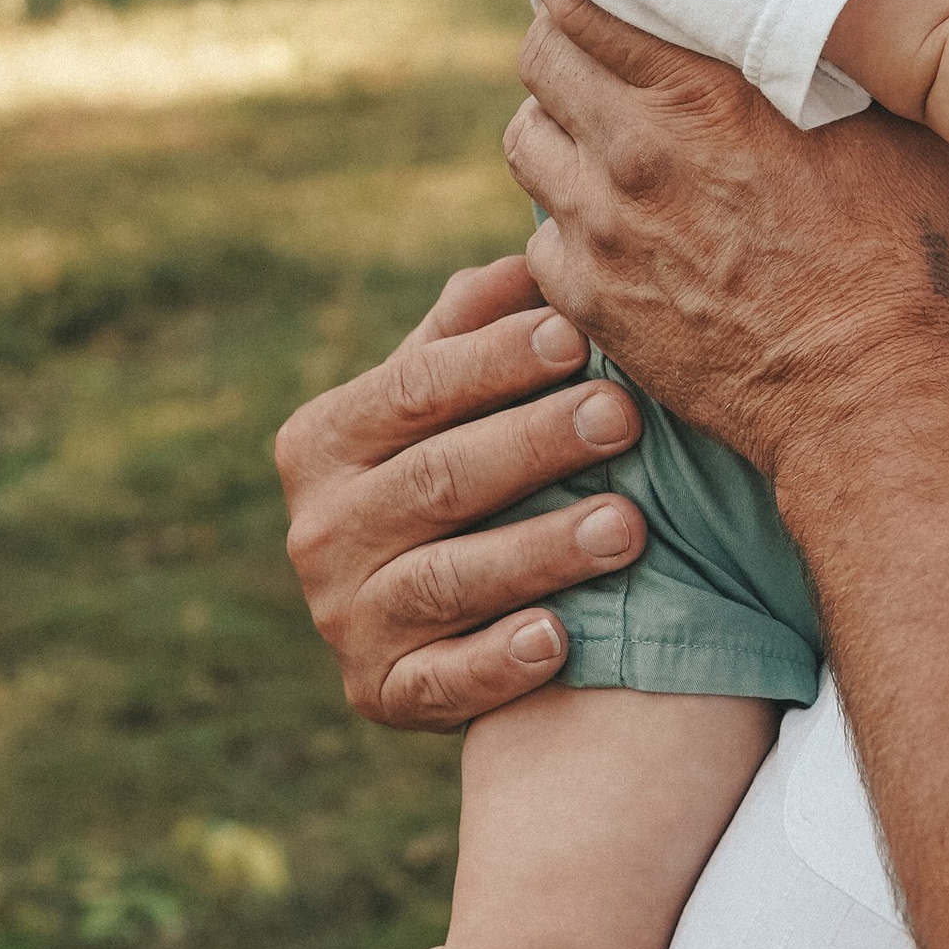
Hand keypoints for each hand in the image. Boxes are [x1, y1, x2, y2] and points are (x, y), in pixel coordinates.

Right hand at [274, 254, 655, 728]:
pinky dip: (499, 665)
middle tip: (623, 417)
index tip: (578, 336)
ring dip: (539, 553)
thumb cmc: (458, 469)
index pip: (414, 388)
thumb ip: (474, 329)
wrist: (431, 615)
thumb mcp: (449, 398)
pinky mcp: (381, 694)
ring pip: (446, 581)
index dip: (495, 362)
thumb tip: (532, 255)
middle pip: (437, 480)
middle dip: (534, 446)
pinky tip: (561, 641)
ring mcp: (346, 619)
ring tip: (628, 528)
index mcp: (325, 439)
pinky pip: (440, 685)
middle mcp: (319, 531)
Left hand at [506, 0, 948, 485]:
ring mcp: (605, 231)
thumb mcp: (914, 132)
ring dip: (554, 126)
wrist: (874, 405)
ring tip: (594, 134)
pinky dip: (566, 224)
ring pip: (524, 141)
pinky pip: (538, 240)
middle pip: (541, 57)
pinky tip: (609, 228)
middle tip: (597, 47)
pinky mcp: (594, 304)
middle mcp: (638, 150)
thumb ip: (863, 57)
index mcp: (710, 90)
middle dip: (562, 41)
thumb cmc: (914, 266)